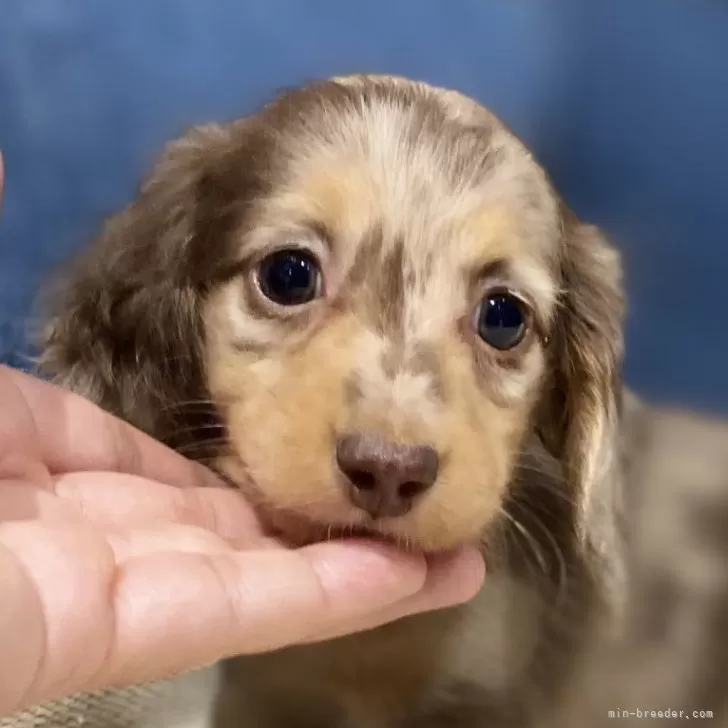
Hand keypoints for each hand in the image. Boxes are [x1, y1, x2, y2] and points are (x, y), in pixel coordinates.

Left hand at [0, 363, 483, 715]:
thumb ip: (7, 315)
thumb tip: (3, 163)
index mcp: (18, 464)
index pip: (143, 467)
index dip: (226, 460)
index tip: (298, 443)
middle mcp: (69, 532)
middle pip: (216, 526)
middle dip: (313, 511)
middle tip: (407, 491)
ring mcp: (98, 592)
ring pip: (249, 575)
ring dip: (354, 562)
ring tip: (448, 544)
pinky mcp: (112, 639)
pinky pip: (239, 612)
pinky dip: (328, 594)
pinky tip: (411, 575)